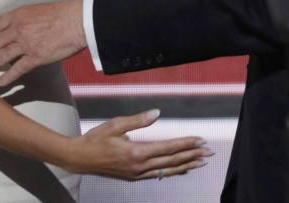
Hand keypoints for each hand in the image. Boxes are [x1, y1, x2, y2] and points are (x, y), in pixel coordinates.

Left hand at [0, 0, 85, 85]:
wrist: (78, 20)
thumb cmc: (62, 14)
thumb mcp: (37, 10)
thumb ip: (24, 20)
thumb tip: (16, 28)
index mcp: (18, 15)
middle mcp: (18, 29)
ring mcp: (26, 43)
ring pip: (0, 56)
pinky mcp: (36, 56)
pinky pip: (17, 69)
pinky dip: (7, 76)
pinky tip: (0, 82)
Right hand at [59, 109, 211, 179]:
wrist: (79, 158)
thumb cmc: (96, 139)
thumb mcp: (115, 124)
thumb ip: (138, 120)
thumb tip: (157, 112)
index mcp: (136, 152)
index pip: (168, 148)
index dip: (186, 144)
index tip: (200, 140)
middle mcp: (139, 166)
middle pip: (172, 161)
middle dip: (192, 156)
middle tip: (209, 152)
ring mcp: (137, 174)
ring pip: (167, 171)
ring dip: (186, 166)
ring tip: (200, 162)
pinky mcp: (133, 176)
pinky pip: (158, 175)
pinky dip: (172, 172)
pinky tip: (180, 169)